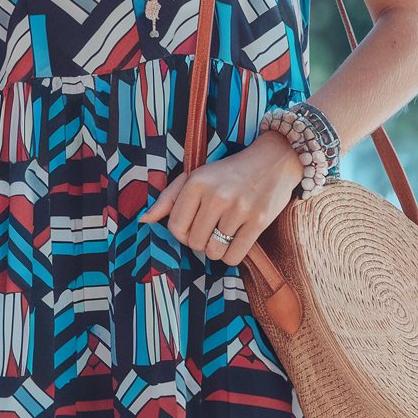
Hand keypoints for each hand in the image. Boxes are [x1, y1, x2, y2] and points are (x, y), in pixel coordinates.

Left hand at [139, 130, 303, 266]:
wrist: (274, 160)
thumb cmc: (229, 172)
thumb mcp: (197, 176)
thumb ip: (169, 198)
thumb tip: (144, 221)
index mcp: (197, 182)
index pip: (175, 228)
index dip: (182, 234)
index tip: (193, 227)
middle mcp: (216, 195)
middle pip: (195, 243)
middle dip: (201, 241)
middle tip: (212, 228)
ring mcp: (239, 209)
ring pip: (214, 252)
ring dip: (217, 249)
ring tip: (224, 233)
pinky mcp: (259, 221)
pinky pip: (234, 256)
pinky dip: (232, 255)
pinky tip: (237, 240)